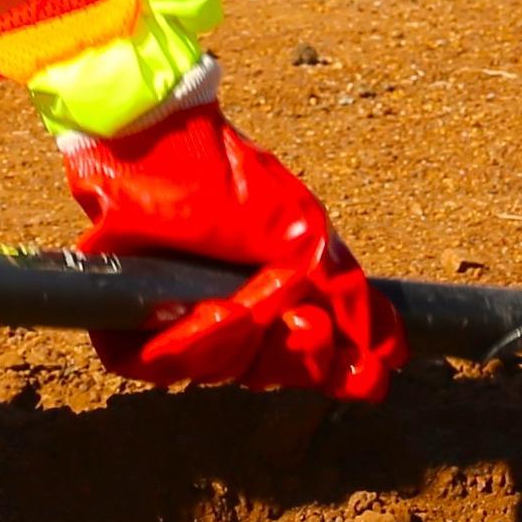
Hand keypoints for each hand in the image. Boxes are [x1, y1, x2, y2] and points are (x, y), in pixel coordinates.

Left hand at [59, 98, 404, 401]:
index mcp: (269, 294)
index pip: (307, 355)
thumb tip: (392, 352)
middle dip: (292, 355)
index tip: (371, 376)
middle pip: (267, 371)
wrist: (155, 145)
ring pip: (217, 371)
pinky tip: (207, 313)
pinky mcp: (129, 324)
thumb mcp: (303, 232)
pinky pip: (157, 365)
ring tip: (240, 306)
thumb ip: (345, 294)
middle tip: (301, 322)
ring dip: (236, 341)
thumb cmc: (229, 180)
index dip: (336, 372)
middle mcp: (226, 315)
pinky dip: (184, 344)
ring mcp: (177, 320)